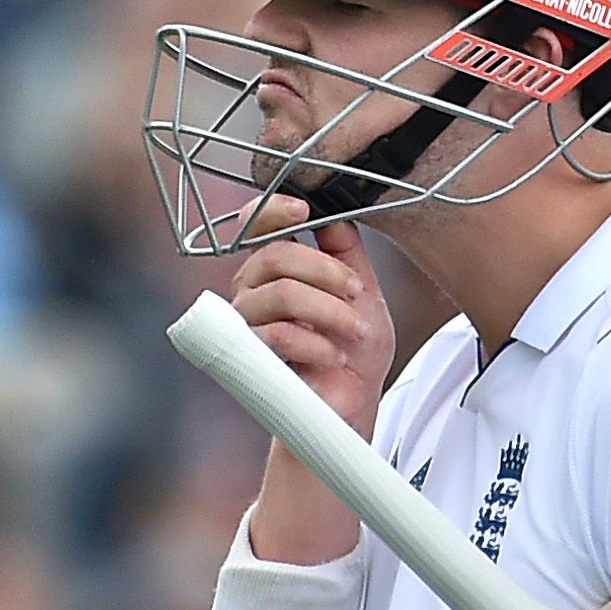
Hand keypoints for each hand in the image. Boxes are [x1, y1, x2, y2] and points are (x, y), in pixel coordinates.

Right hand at [230, 195, 393, 436]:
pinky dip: (316, 344)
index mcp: (276, 266)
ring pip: (281, 294)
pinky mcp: (250, 356)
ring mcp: (247, 321)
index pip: (256, 224)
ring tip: (355, 331)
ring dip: (329, 311)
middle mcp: (253, 288)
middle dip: (326, 270)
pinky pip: (278, 334)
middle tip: (355, 292)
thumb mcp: (363, 290)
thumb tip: (336, 212)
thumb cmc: (354, 346)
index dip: (273, 209)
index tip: (303, 209)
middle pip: (275, 255)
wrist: (351, 400)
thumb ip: (348, 250)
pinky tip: (336, 356)